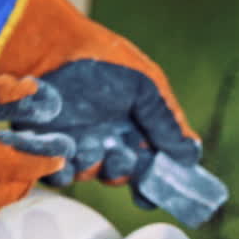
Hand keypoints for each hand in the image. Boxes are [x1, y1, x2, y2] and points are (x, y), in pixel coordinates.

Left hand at [0, 0, 199, 201]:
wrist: (52, 48)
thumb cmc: (102, 60)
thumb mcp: (146, 87)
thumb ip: (167, 121)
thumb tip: (191, 156)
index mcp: (134, 125)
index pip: (150, 164)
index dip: (154, 181)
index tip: (153, 190)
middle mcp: (106, 137)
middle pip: (121, 174)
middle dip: (122, 170)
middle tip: (120, 154)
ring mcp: (76, 142)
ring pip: (90, 175)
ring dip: (93, 166)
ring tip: (89, 144)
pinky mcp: (47, 145)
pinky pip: (57, 173)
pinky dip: (63, 169)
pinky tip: (67, 151)